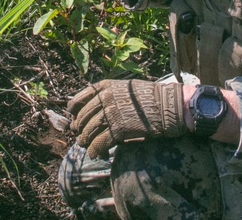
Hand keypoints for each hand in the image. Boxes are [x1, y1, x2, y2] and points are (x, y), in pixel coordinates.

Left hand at [68, 79, 185, 158]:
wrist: (167, 106)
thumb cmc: (149, 97)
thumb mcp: (125, 89)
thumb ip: (107, 96)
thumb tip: (92, 112)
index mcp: (105, 87)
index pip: (78, 100)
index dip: (74, 112)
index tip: (74, 119)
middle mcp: (105, 99)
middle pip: (82, 118)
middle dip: (80, 130)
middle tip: (82, 138)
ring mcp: (111, 114)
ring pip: (88, 132)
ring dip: (86, 142)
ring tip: (89, 147)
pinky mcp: (118, 130)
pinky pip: (98, 143)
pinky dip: (95, 151)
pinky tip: (97, 155)